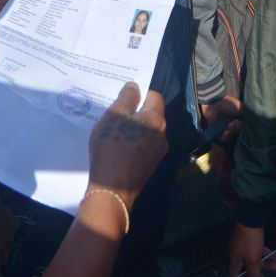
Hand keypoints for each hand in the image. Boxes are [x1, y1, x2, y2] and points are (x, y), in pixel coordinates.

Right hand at [87, 82, 166, 208]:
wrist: (112, 190)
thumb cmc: (112, 148)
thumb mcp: (114, 116)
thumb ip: (126, 98)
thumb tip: (135, 86)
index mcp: (157, 120)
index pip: (154, 96)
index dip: (139, 93)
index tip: (124, 97)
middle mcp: (162, 136)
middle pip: (150, 115)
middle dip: (134, 112)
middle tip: (114, 113)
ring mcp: (157, 154)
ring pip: (146, 132)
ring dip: (132, 128)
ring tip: (112, 131)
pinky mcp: (149, 167)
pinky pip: (142, 147)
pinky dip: (132, 143)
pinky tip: (116, 148)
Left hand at [200, 94, 242, 141]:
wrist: (215, 102)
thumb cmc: (228, 103)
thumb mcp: (240, 107)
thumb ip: (245, 115)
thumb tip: (250, 121)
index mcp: (233, 117)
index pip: (239, 127)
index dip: (240, 126)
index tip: (239, 122)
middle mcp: (228, 123)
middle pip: (235, 131)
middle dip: (235, 128)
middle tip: (234, 123)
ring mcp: (221, 127)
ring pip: (229, 135)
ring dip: (231, 132)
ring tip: (229, 126)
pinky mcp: (214, 130)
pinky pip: (220, 138)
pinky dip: (224, 137)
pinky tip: (226, 132)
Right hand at [228, 223, 275, 276]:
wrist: (252, 218)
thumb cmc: (250, 238)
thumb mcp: (253, 259)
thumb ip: (254, 273)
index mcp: (235, 259)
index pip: (235, 276)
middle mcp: (238, 253)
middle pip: (247, 268)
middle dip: (259, 272)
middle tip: (267, 276)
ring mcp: (244, 246)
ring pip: (256, 259)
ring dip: (267, 263)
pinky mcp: (250, 239)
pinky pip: (259, 250)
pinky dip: (268, 254)